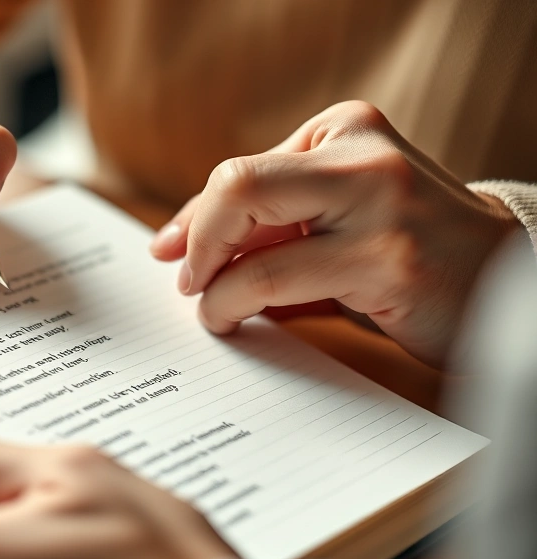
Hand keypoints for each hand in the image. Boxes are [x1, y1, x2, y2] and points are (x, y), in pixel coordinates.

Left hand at [150, 101, 520, 366]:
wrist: (502, 286)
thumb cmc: (402, 253)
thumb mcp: (334, 219)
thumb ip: (268, 223)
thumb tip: (175, 241)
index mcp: (346, 129)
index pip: (241, 171)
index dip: (194, 218)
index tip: (167, 250)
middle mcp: (362, 155)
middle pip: (237, 183)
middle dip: (197, 237)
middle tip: (186, 280)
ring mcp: (379, 204)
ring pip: (251, 233)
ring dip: (213, 283)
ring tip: (211, 311)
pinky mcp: (386, 260)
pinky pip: (276, 281)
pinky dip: (237, 303)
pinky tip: (236, 318)